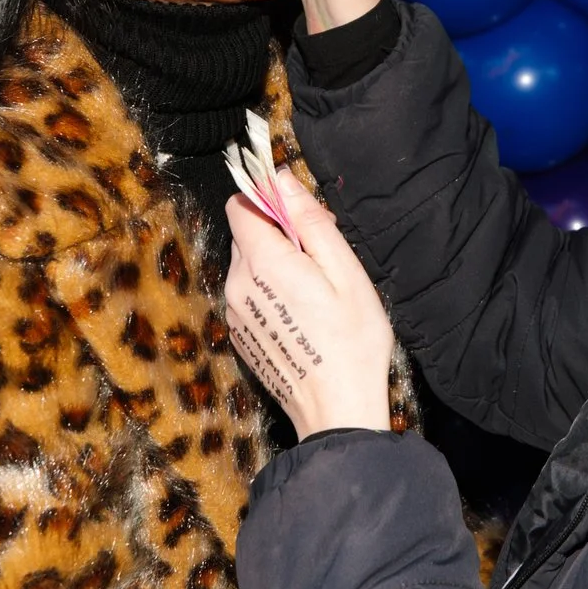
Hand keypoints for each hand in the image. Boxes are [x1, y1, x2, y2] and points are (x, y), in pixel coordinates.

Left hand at [223, 171, 395, 437]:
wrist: (338, 410)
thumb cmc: (352, 341)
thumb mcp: (344, 270)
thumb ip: (308, 220)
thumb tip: (280, 179)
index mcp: (262, 263)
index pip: (240, 204)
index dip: (271, 201)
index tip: (303, 218)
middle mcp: (237, 285)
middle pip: (246, 235)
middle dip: (279, 235)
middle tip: (322, 261)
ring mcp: (235, 314)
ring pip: (248, 266)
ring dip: (276, 266)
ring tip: (316, 295)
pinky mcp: (241, 335)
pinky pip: (250, 296)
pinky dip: (272, 295)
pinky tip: (303, 317)